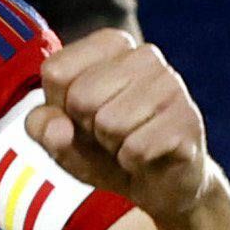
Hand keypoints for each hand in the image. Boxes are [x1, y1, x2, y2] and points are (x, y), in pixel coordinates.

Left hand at [27, 30, 215, 221]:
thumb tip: (57, 127)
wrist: (157, 184)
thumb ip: (41, 128)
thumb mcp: (59, 139)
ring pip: (110, 123)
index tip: (79, 115)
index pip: (56, 71)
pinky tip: (147, 156)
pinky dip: (132, 162)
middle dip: (86, 128)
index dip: (59, 106)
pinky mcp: (188, 120)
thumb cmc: (103, 150)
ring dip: (111, 146)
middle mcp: (144, 55)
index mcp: (110, 45)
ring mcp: (171, 85)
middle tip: (107, 134)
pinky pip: (136, 149)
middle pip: (82, 96)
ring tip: (127, 143)